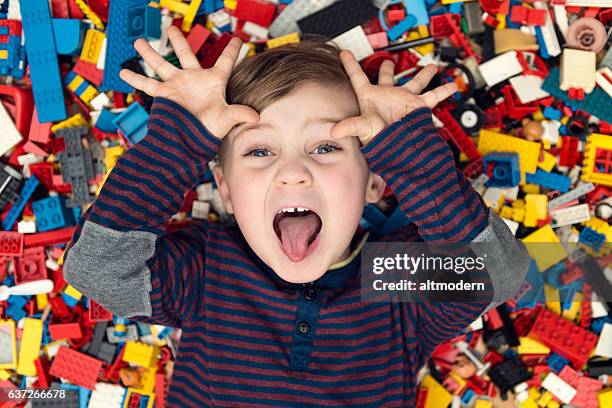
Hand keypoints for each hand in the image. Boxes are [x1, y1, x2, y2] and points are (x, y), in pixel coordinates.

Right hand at [119, 26, 258, 138]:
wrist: (190, 144)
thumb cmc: (209, 132)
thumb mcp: (226, 119)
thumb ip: (239, 114)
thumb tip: (256, 117)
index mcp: (213, 81)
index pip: (226, 61)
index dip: (232, 50)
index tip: (237, 39)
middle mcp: (194, 80)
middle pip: (186, 54)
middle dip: (178, 41)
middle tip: (172, 29)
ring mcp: (177, 85)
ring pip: (162, 64)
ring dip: (150, 53)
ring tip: (138, 41)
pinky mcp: (164, 95)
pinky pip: (148, 84)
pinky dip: (135, 78)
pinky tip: (122, 72)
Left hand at [331, 50, 456, 145]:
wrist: (398, 151)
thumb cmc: (379, 140)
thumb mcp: (364, 128)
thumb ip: (349, 126)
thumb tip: (334, 131)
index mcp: (370, 97)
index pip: (357, 77)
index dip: (350, 65)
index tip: (344, 53)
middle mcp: (387, 96)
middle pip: (387, 78)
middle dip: (388, 68)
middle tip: (389, 61)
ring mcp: (403, 100)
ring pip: (414, 82)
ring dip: (423, 75)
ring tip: (431, 67)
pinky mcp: (418, 106)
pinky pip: (433, 96)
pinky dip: (444, 91)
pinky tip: (453, 85)